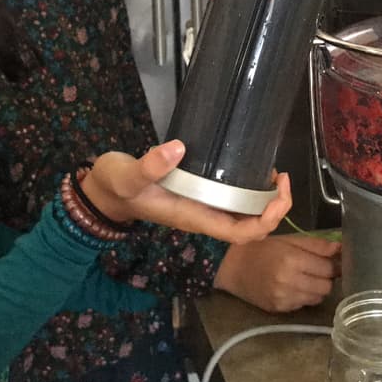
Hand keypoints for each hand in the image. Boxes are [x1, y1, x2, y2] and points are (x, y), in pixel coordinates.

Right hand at [79, 140, 290, 245]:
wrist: (101, 193)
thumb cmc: (114, 185)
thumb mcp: (127, 174)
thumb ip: (150, 165)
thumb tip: (178, 148)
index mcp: (192, 217)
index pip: (240, 233)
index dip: (266, 219)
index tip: (278, 191)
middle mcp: (201, 218)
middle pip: (249, 228)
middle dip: (273, 208)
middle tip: (281, 177)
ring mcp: (200, 209)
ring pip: (242, 217)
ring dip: (263, 201)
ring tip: (272, 173)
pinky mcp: (196, 197)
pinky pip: (231, 203)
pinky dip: (248, 191)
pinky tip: (250, 169)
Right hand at [214, 234, 340, 312]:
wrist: (232, 267)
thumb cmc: (261, 249)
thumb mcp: (288, 240)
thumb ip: (316, 245)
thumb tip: (341, 248)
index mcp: (292, 259)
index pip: (328, 268)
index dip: (334, 264)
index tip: (334, 261)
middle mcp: (289, 281)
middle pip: (326, 286)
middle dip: (326, 278)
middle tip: (318, 269)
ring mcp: (284, 298)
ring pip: (318, 298)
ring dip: (317, 288)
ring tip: (305, 278)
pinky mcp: (279, 309)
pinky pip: (304, 305)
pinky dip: (304, 296)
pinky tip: (294, 287)